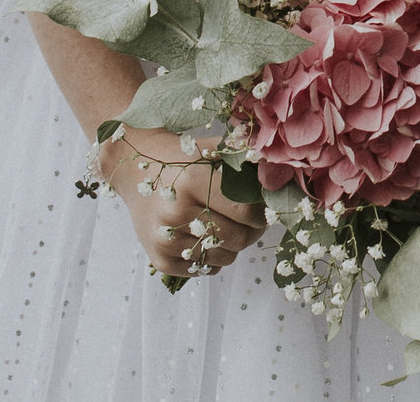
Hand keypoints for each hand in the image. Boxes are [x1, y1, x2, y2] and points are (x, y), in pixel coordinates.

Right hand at [100, 127, 267, 279]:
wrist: (133, 169)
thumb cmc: (184, 158)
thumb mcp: (215, 149)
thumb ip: (248, 162)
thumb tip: (286, 177)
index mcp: (193, 181)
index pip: (247, 212)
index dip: (264, 213)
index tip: (266, 208)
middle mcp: (176, 212)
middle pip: (239, 239)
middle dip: (253, 232)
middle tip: (253, 221)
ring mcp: (165, 239)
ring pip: (224, 259)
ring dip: (233, 246)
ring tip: (226, 225)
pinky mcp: (158, 259)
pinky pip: (203, 270)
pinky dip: (212, 258)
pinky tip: (205, 237)